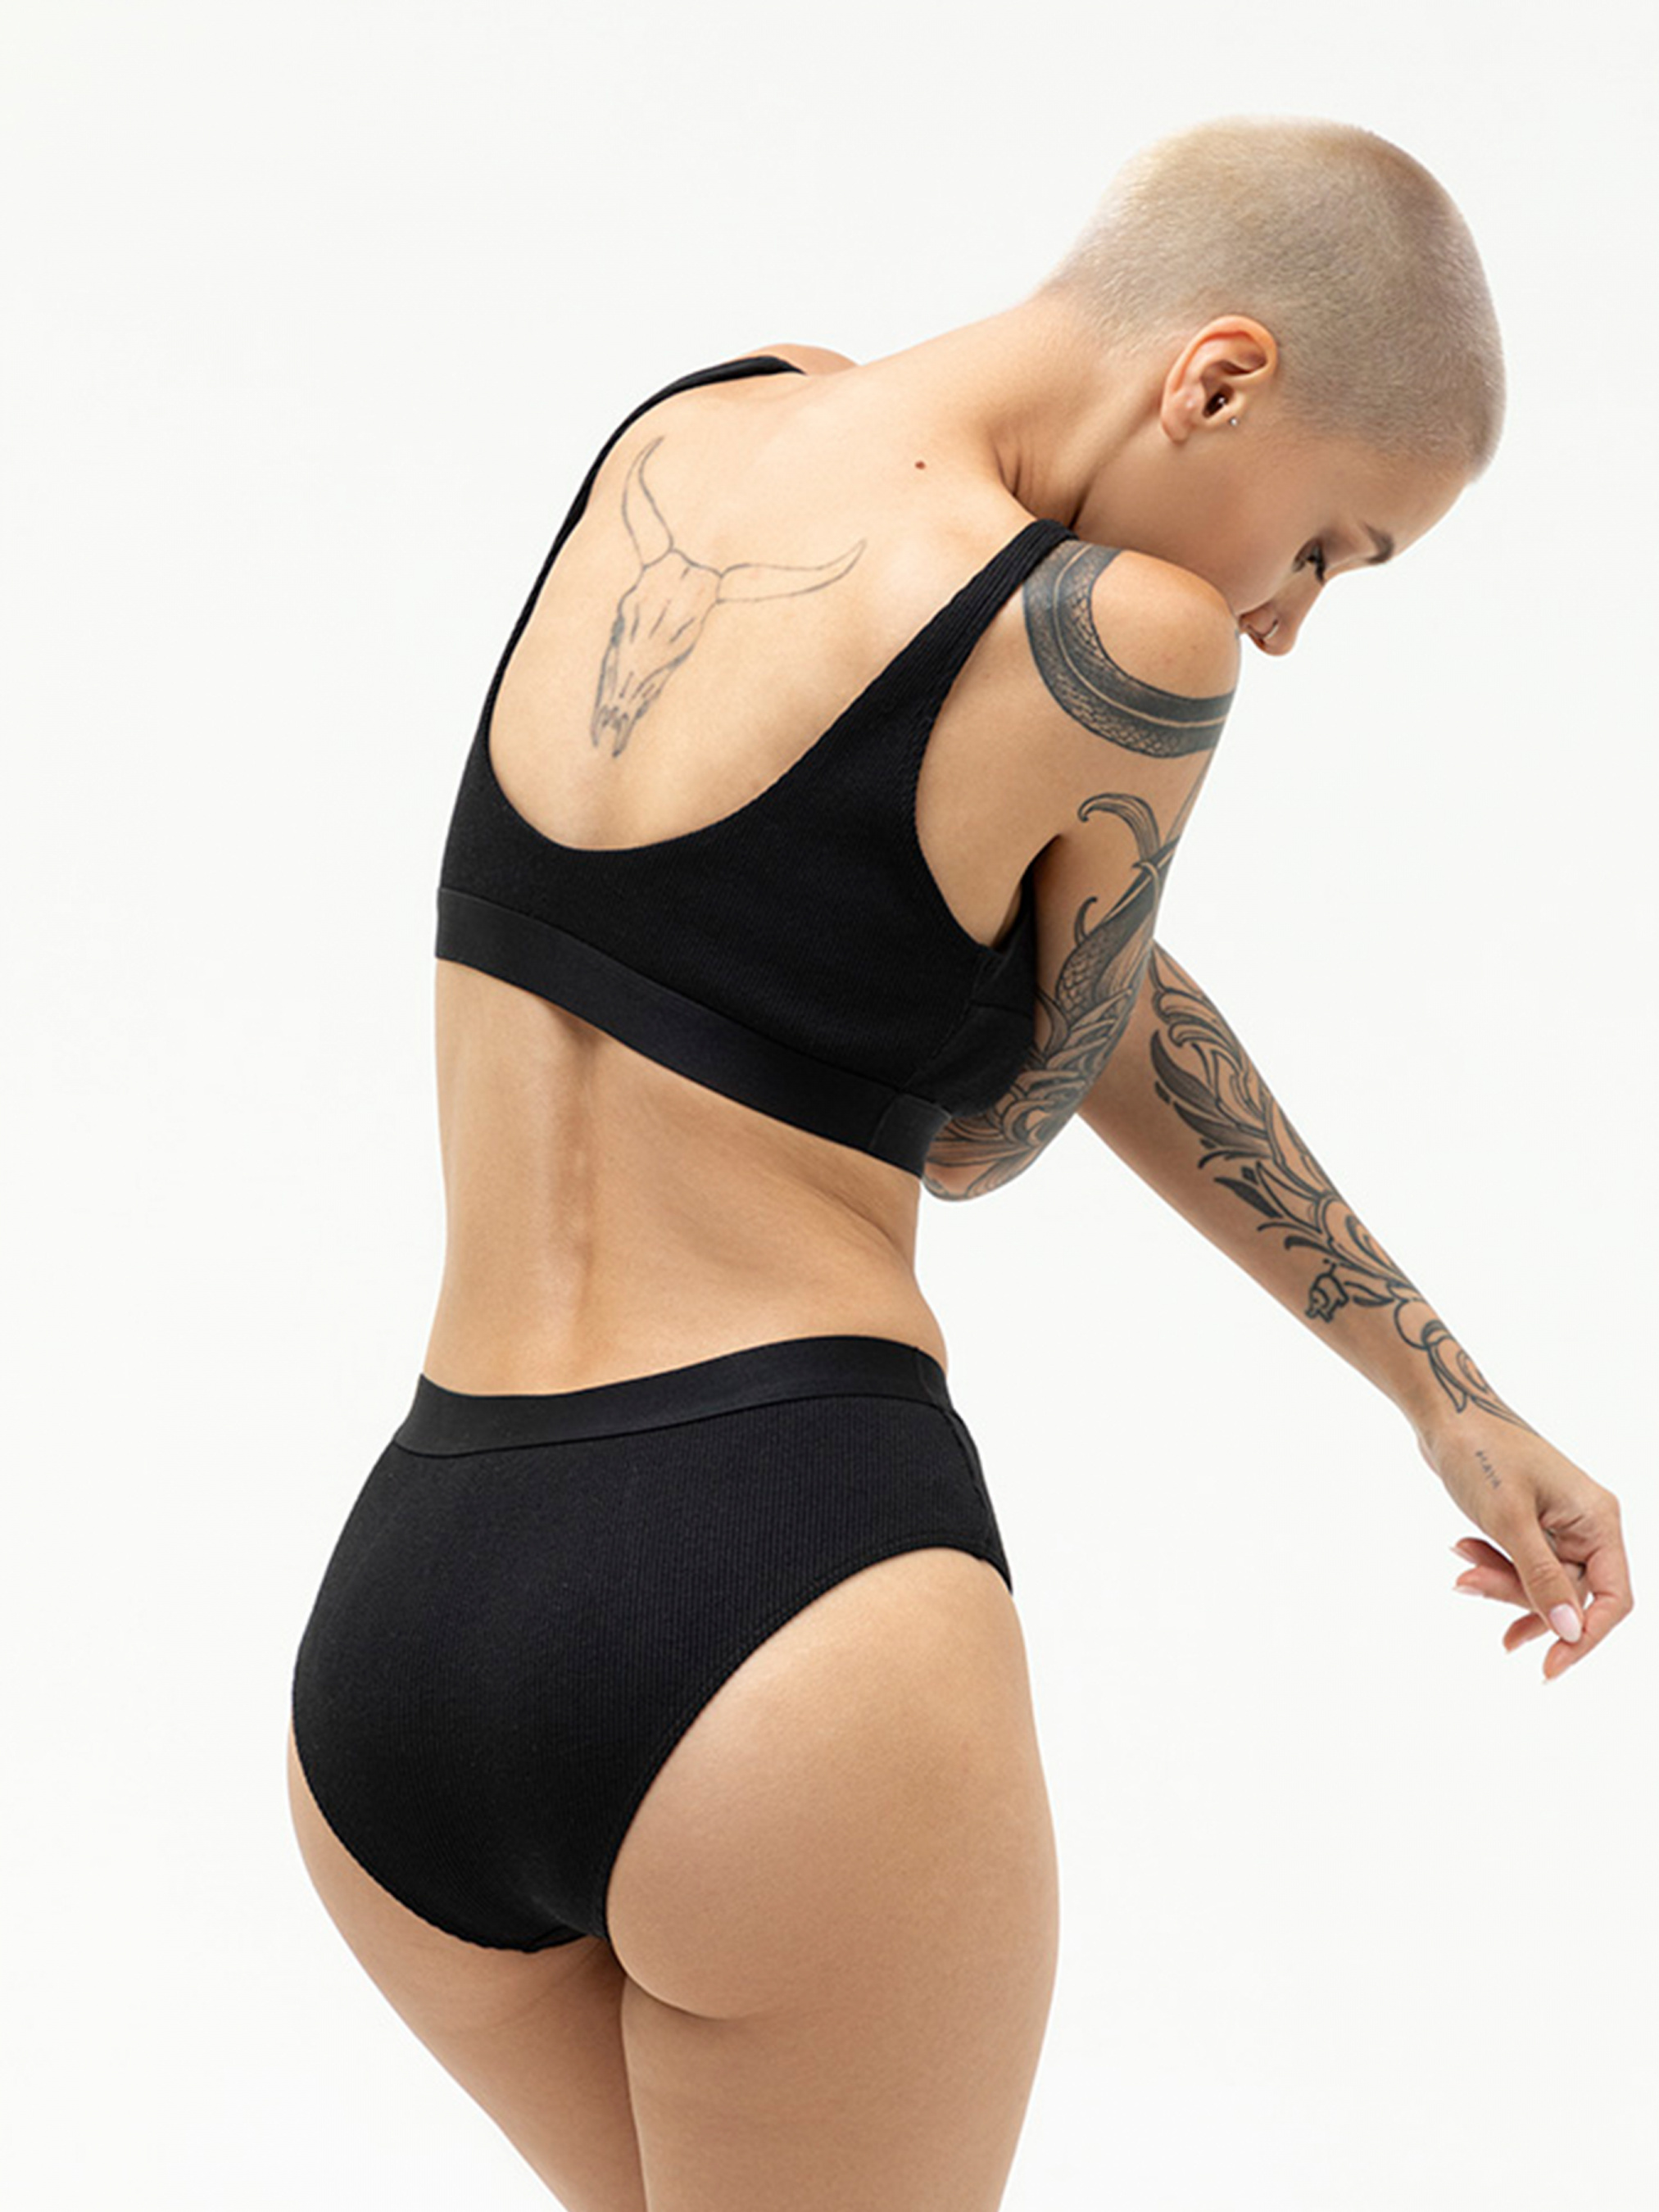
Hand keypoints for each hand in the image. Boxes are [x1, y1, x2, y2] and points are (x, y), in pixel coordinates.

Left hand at [1414, 1414, 1632, 1679]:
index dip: (1586, 1637)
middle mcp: (1586, 1525)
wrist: (1443, 1410)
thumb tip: (1572, 1633)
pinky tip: (1462, 1556)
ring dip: (1498, 1582)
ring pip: (1539, 1584)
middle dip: (1517, 1597)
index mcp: (1598, 1519)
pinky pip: (1520, 1566)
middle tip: (1467, 1582)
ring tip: (1460, 1564)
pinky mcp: (1530, 1525)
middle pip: (1568, 1595)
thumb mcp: (1508, 1520)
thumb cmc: (1479, 1452)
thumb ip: (1541, 1579)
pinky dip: (1493, 1568)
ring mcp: (1558, 1526)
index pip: (1613, 1598)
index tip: (1549, 1667)